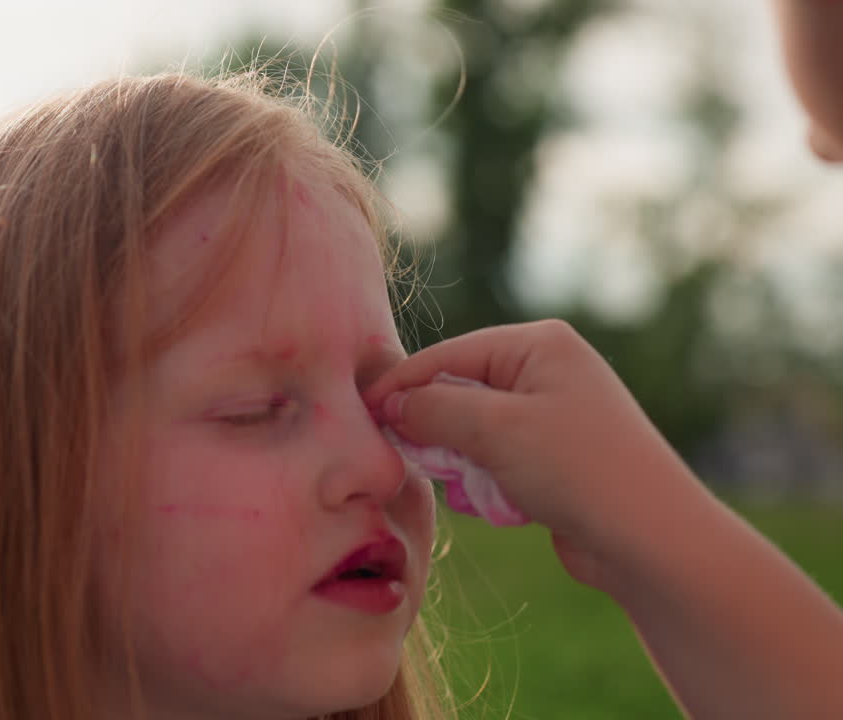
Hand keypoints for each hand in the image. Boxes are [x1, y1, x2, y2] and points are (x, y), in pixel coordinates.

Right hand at [364, 320, 702, 588]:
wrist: (650, 541)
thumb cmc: (579, 470)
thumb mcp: (496, 430)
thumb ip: (433, 409)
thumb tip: (389, 404)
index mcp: (539, 344)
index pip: (448, 354)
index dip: (402, 385)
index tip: (361, 413)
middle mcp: (545, 372)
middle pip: (457, 393)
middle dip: (440, 434)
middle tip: (428, 464)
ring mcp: (550, 416)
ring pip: (470, 434)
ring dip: (465, 468)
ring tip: (483, 493)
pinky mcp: (551, 459)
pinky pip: (493, 463)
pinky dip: (487, 486)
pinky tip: (504, 508)